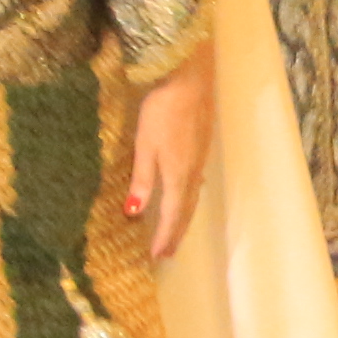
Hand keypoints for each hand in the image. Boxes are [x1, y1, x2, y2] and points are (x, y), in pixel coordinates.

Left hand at [123, 53, 217, 261]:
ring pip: (193, 196)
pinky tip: (185, 194)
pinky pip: (196, 182)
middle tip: (167, 252)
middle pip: (186, 209)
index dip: (165, 236)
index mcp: (178, 175)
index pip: (172, 214)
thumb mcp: (145, 146)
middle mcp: (193, 171)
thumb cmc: (162, 112)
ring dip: (184, 217)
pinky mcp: (203, 145)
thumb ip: (142, 180)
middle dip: (176, 232)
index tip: (157, 256)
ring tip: (176, 230)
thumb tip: (135, 213)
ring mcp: (201, 157)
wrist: (189, 80)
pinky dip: (189, 198)